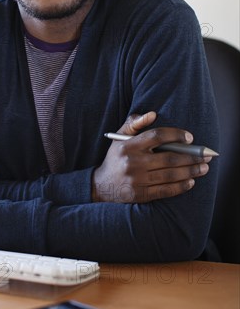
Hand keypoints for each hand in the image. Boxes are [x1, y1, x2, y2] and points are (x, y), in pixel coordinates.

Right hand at [92, 111, 211, 202]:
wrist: (102, 185)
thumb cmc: (116, 157)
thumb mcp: (120, 137)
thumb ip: (134, 123)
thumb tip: (152, 114)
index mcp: (129, 145)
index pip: (157, 136)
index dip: (175, 135)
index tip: (189, 138)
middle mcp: (133, 162)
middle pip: (169, 158)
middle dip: (191, 157)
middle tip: (205, 156)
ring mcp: (137, 179)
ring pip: (170, 175)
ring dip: (190, 171)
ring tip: (203, 168)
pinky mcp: (141, 194)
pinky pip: (165, 190)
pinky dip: (180, 186)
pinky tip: (190, 182)